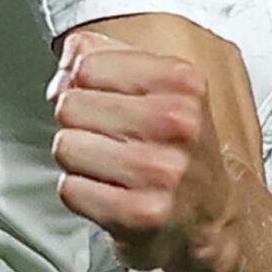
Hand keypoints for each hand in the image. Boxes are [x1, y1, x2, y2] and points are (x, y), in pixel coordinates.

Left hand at [51, 29, 239, 271]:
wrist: (206, 217)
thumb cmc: (176, 147)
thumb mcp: (158, 86)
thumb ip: (105, 55)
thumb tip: (66, 60)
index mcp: (183, 83)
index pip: (87, 64)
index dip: (83, 83)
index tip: (104, 99)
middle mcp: (177, 124)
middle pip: (69, 105)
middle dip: (79, 122)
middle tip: (109, 137)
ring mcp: (160, 171)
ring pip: (65, 146)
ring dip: (78, 159)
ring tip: (110, 165)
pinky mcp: (140, 213)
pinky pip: (70, 189)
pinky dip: (81, 192)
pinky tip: (110, 191)